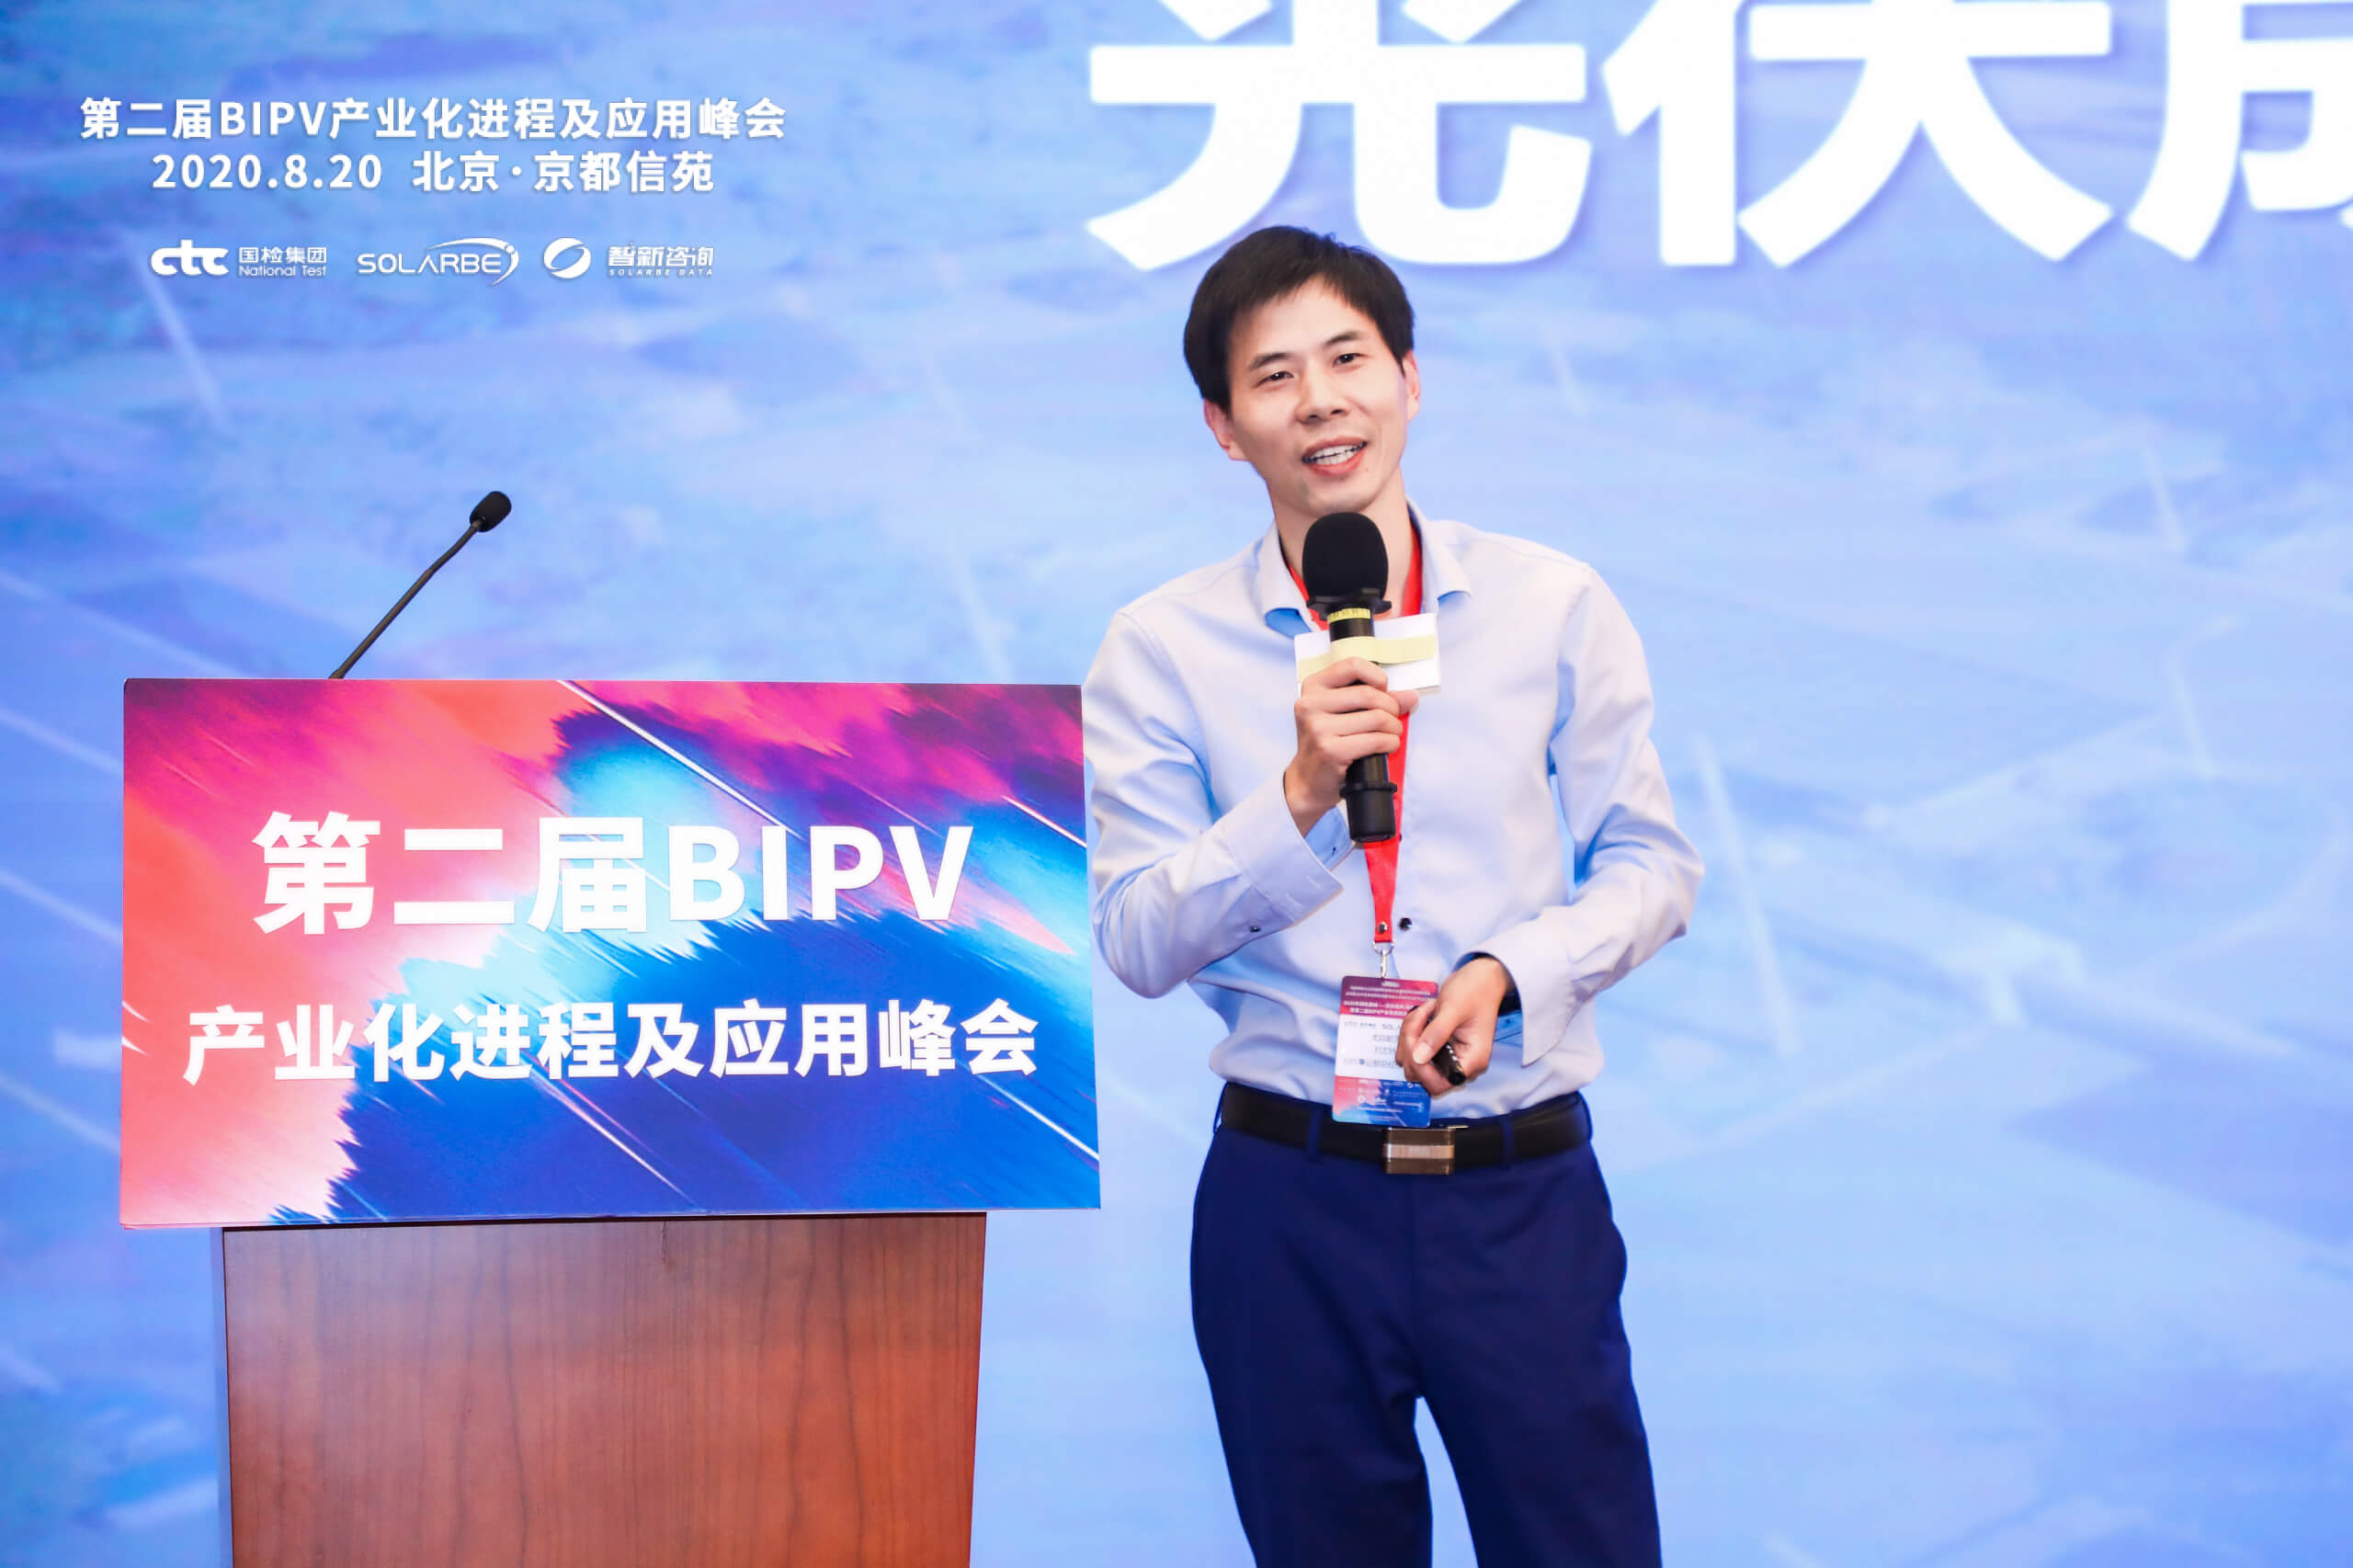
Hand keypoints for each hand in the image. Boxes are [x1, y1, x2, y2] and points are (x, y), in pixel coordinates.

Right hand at [1283, 657, 1419, 836]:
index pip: (1352, 665)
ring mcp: (1318, 728)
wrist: (1308, 780)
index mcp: (1312, 687)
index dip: (1376, 676)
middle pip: (1369, 694)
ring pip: (1376, 718)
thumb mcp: (1343, 713)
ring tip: (1392, 734)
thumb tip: (1410, 696)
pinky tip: (1388, 746)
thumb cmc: (1328, 742)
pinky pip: (1375, 740)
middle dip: (1391, 707)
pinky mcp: (1330, 750)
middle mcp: (1310, 704)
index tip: (1383, 689)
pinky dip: (1390, 743)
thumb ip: (1374, 699)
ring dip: (1393, 728)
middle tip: (1393, 719)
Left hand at [1396, 957, 1510, 1097]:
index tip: (1417, 1040)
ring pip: (1412, 1060)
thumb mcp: (1455, 1008)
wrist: (1481, 978)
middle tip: (1420, 1016)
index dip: (1421, 1068)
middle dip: (1411, 1045)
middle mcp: (1459, 1063)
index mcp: (1472, 1060)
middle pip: (1420, 1073)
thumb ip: (1437, 1033)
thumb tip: (1418, 1058)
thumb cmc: (1476, 990)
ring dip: (1409, 1035)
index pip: (1438, 1084)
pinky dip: (1410, 1030)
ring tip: (1424, 1011)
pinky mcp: (1436, 1046)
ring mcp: (1446, 1055)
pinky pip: (1412, 1047)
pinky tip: (1423, 1013)